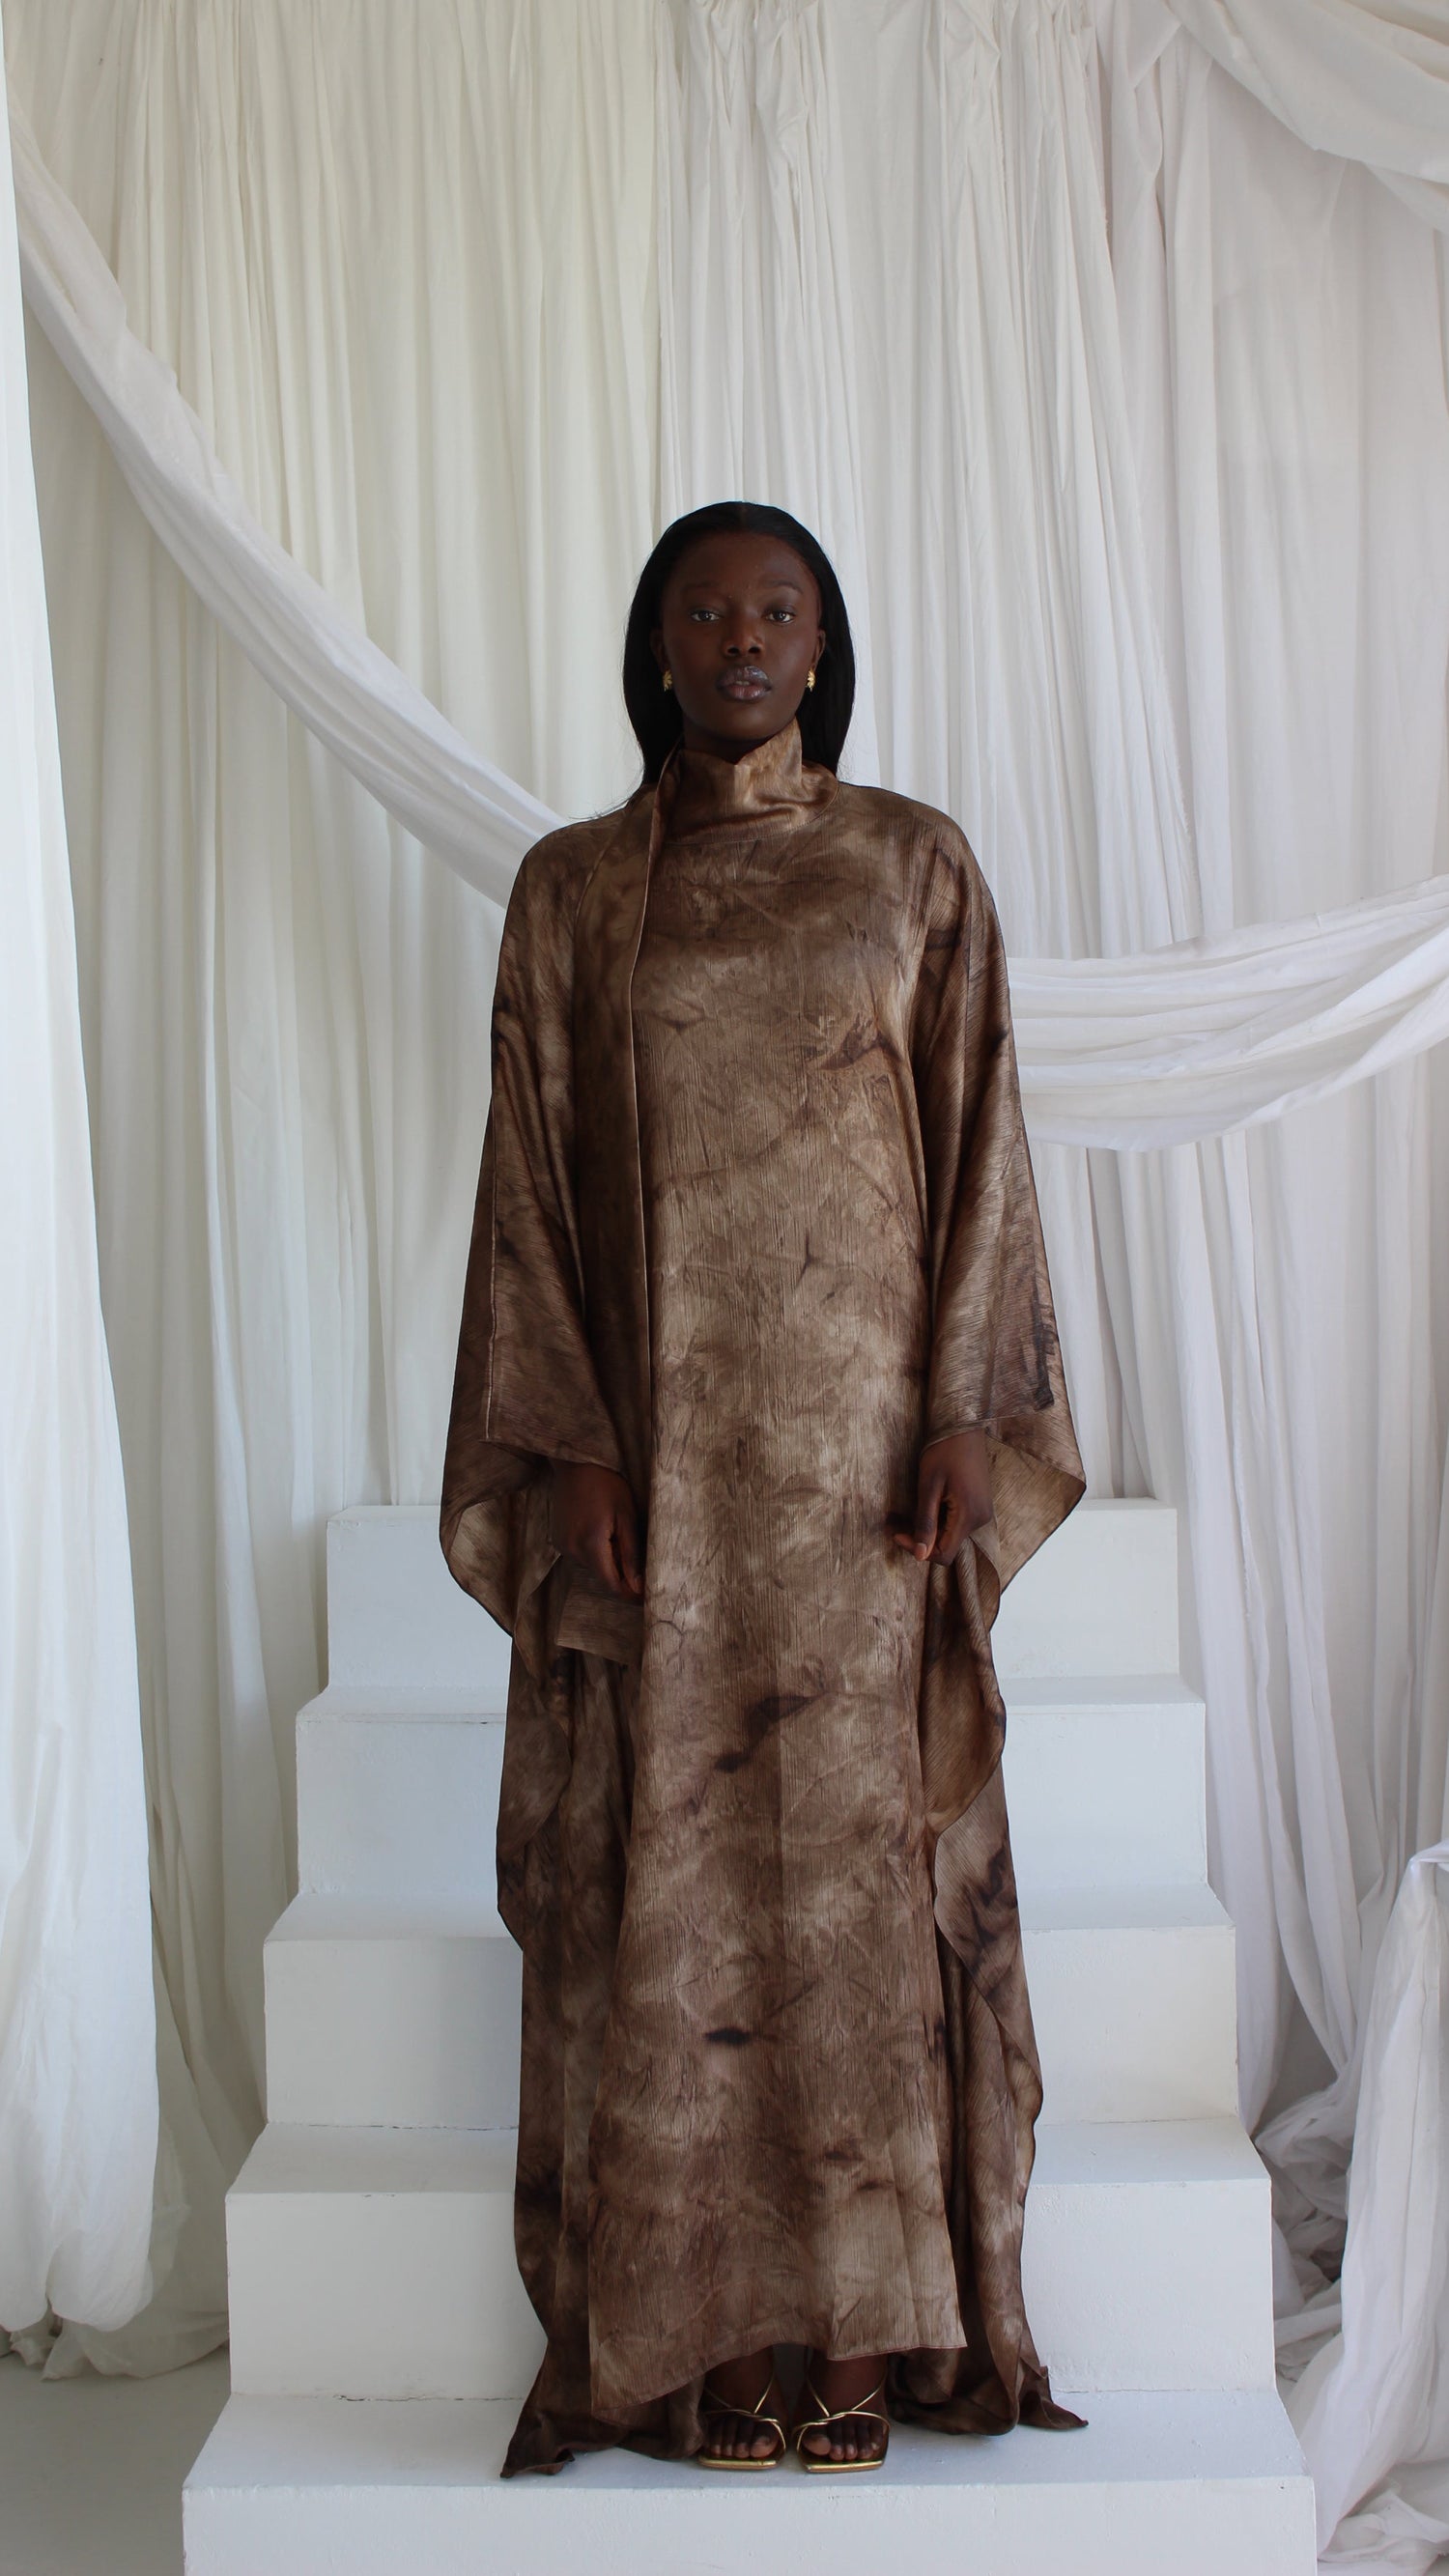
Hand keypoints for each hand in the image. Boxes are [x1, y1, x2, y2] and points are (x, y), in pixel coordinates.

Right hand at [549, 1461, 643, 1601]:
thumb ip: (631, 1554)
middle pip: (602, 1576)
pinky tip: (602, 1529)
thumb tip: (638, 1586)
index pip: (612, 1585)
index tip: (647, 1596)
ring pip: (592, 1565)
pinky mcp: (558, 1539)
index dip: (630, 1594)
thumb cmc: (606, 1484)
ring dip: (608, 1559)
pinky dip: (595, 1550)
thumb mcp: (626, 1516)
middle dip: (622, 1573)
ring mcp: (562, 1545)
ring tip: (619, 1533)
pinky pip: (581, 1554)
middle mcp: (572, 1550)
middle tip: (641, 1555)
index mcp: (591, 1545)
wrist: (576, 1462)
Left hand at [893, 1429, 991, 1566]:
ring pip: (950, 1534)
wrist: (964, 1426)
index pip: (944, 1554)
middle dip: (919, 1537)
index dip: (918, 1549)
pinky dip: (938, 1519)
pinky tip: (925, 1504)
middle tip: (895, 1522)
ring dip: (927, 1528)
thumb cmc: (944, 1451)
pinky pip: (957, 1522)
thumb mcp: (929, 1487)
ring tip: (905, 1512)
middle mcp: (980, 1519)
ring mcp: (982, 1512)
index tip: (897, 1533)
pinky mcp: (979, 1504)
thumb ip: (926, 1522)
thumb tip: (920, 1555)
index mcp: (969, 1516)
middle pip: (947, 1545)